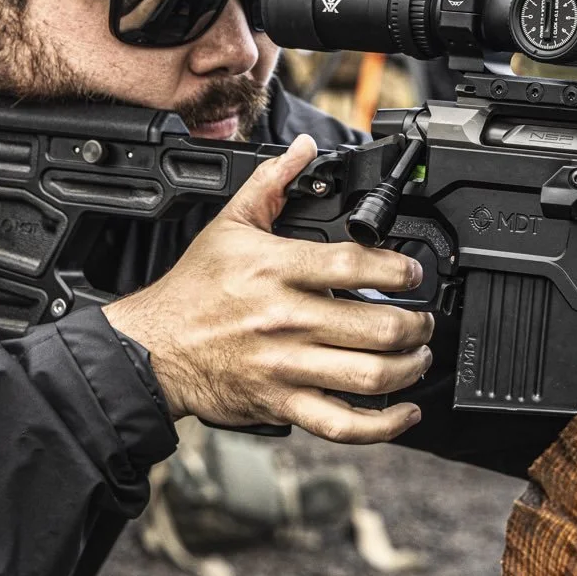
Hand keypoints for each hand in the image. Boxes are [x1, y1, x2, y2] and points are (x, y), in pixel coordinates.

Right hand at [103, 134, 432, 443]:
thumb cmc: (192, 290)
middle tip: (422, 319)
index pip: (353, 266)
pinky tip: (403, 410)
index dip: (396, 270)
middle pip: (375, 327)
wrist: (153, 348)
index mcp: (277, 271)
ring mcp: (286, 366)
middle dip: (415, 325)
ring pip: (368, 375)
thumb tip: (301, 151)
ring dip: (408, 367)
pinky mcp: (282, 405)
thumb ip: (272, 183)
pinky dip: (382, 424)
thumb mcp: (230, 224)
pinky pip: (341, 424)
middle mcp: (286, 320)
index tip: (412, 274)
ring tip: (417, 355)